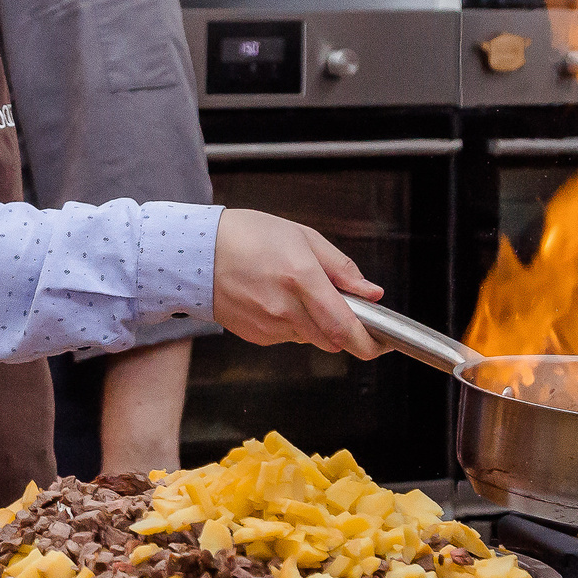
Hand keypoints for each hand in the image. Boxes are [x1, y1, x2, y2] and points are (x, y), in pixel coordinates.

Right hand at [209, 208, 383, 359]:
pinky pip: (287, 337)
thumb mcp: (302, 237)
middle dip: (343, 327)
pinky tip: (274, 298)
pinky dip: (292, 323)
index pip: (346, 327)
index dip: (371, 342)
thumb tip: (370, 292)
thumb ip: (341, 268)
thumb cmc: (246, 236)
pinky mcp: (256, 336)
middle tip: (336, 303)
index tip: (383, 341)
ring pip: (311, 338)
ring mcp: (269, 326)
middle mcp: (286, 309)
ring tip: (294, 291)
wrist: (194, 253)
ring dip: (315, 323)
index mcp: (301, 279)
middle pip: (333, 340)